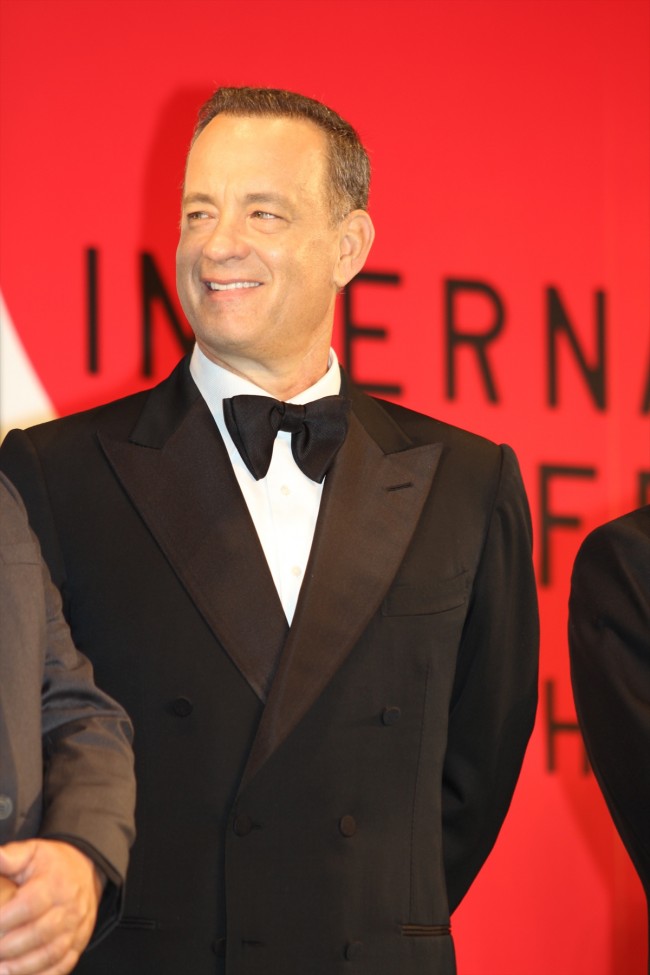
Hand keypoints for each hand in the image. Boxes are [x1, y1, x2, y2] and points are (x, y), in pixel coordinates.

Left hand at [0, 840, 102, 974]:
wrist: (87, 869)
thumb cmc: (53, 864)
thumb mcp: (33, 851)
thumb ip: (11, 856)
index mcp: (54, 883)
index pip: (30, 904)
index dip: (6, 918)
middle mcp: (69, 906)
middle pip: (40, 932)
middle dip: (11, 947)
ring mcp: (76, 927)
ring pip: (52, 953)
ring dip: (24, 966)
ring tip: (2, 970)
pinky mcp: (79, 942)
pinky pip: (64, 964)